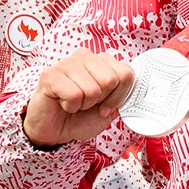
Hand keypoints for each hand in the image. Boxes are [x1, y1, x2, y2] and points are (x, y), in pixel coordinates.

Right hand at [21, 47, 135, 147]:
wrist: (54, 131)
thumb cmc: (79, 118)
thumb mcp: (109, 110)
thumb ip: (123, 97)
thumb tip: (138, 90)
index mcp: (100, 61)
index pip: (126, 72)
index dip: (119, 96)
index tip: (106, 105)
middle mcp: (83, 57)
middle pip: (110, 80)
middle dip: (101, 100)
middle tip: (87, 103)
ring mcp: (65, 63)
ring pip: (92, 89)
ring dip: (84, 105)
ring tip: (74, 103)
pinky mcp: (50, 75)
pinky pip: (74, 94)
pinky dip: (71, 106)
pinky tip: (63, 103)